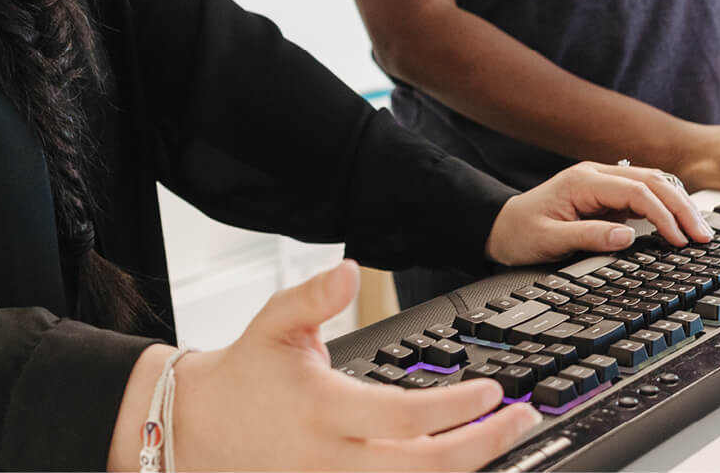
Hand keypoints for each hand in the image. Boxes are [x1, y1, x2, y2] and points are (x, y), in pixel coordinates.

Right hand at [170, 261, 537, 469]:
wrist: (197, 428)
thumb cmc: (244, 373)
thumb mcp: (274, 322)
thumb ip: (314, 295)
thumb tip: (350, 267)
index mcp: (324, 411)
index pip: (405, 419)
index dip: (457, 409)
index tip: (494, 392)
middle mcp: (332, 460)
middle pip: (423, 468)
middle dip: (482, 446)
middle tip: (522, 420)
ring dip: (465, 469)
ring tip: (502, 439)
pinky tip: (461, 463)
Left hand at [485, 161, 713, 266]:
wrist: (501, 226)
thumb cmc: (521, 233)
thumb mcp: (549, 241)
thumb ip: (590, 237)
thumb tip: (629, 237)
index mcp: (583, 181)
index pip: (637, 191)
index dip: (663, 214)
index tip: (679, 239)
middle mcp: (597, 174)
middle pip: (653, 180)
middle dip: (682, 206)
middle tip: (704, 235)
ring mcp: (604, 182)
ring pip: (654, 183)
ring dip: (679, 204)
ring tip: (700, 230)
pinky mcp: (608, 195)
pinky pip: (645, 195)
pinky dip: (666, 207)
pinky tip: (680, 224)